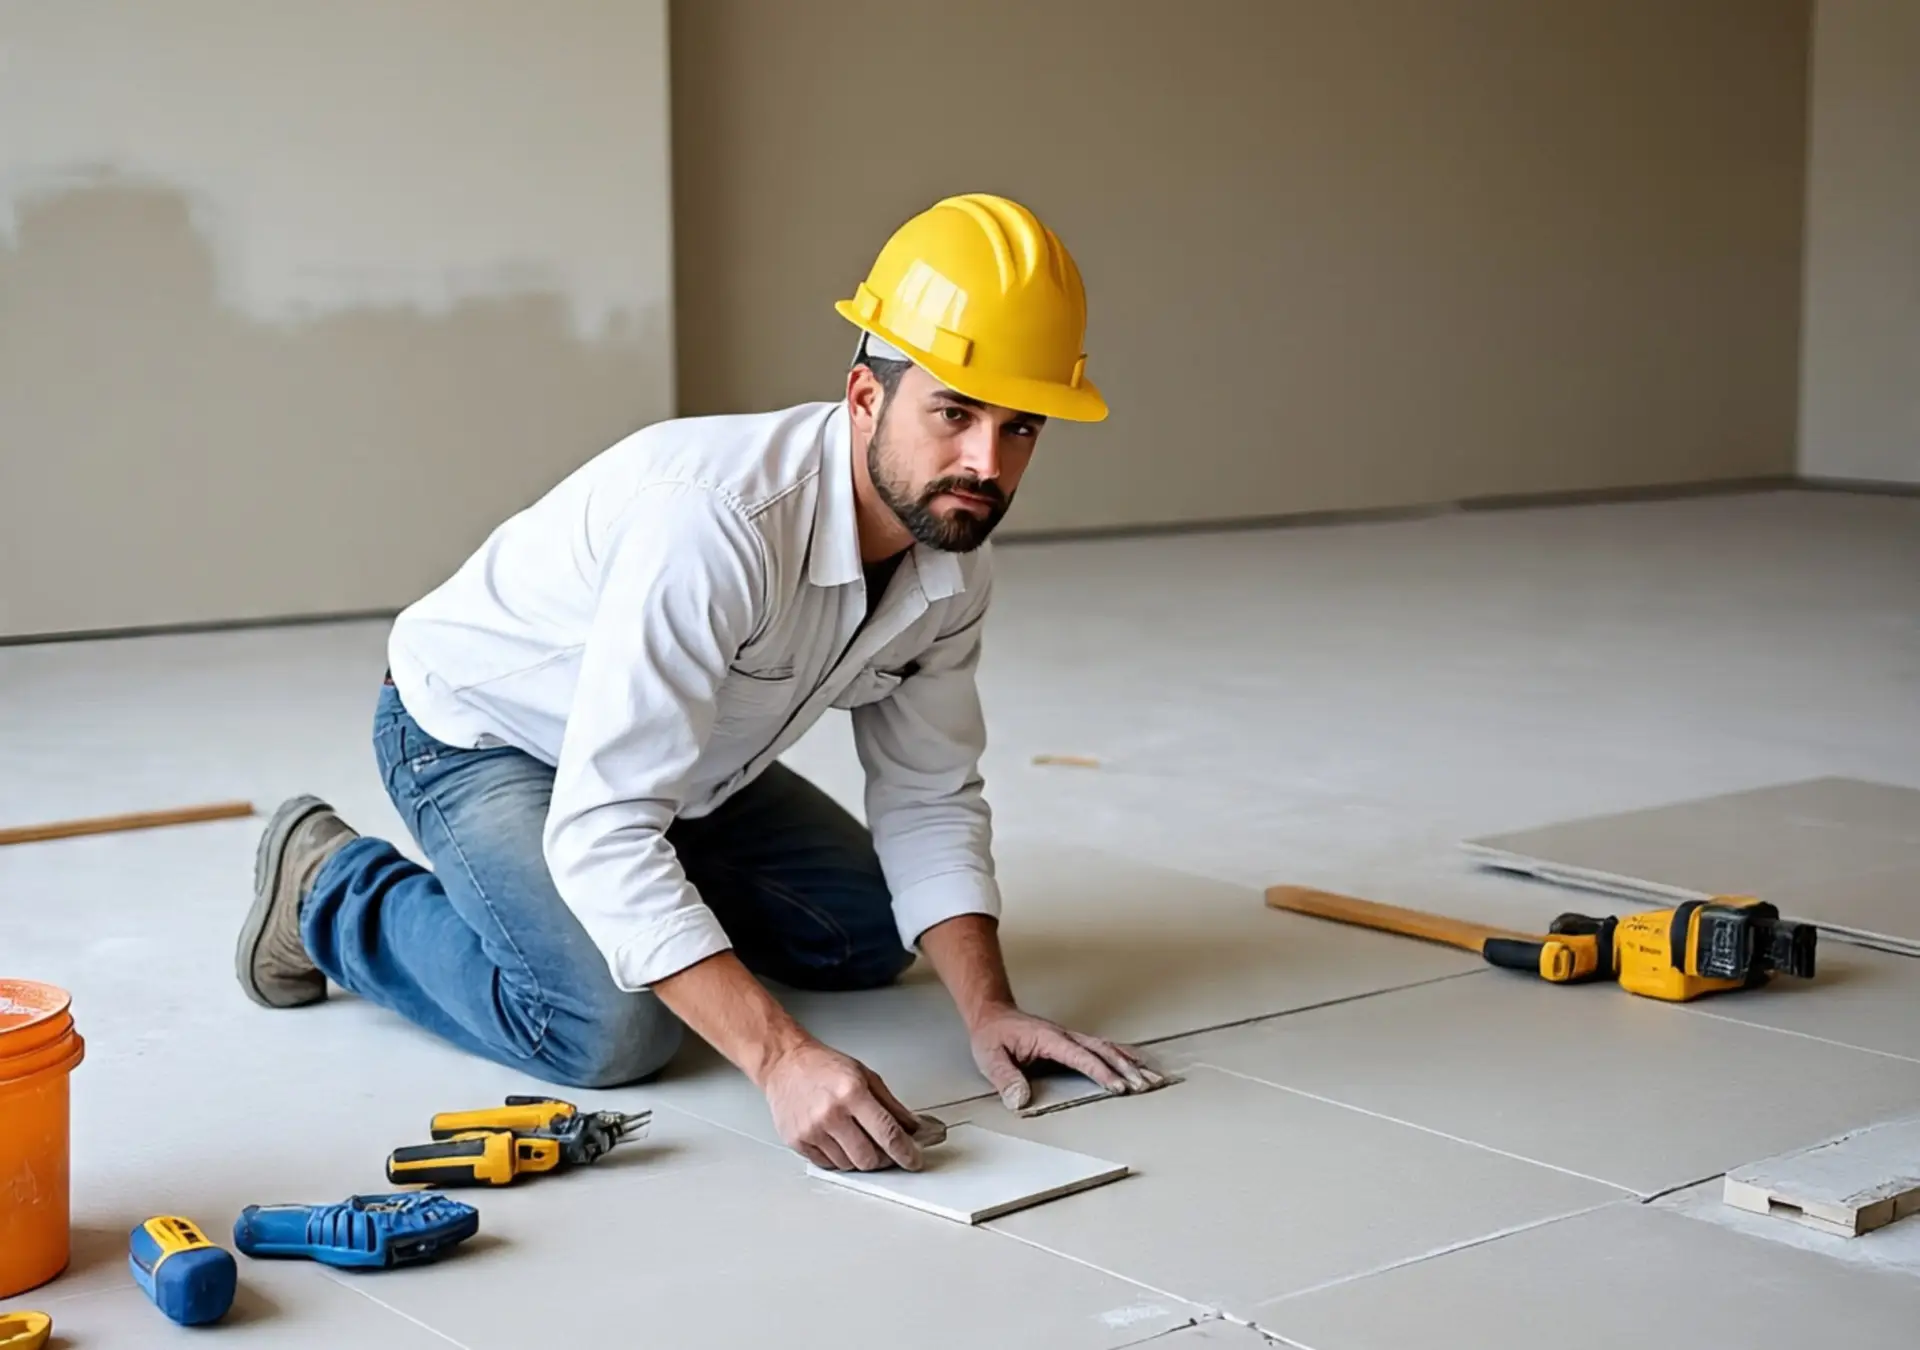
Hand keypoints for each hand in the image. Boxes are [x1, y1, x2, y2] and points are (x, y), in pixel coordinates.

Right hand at [760, 1037, 925, 1171]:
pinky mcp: (798, 1142)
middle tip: (886, 1151)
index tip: (913, 1160)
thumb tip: (913, 1129)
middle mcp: (831, 1113)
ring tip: (856, 1137)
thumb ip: (891, 1105)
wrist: (785, 1064)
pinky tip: (838, 1140)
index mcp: (852, 1092)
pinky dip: (839, 1158)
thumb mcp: (865, 1076)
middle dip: (883, 1159)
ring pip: (848, 1165)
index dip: (905, 1152)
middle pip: (868, 1158)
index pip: (887, 1133)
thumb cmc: (823, 1067)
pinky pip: (828, 1165)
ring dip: (859, 1158)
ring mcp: (812, 1130)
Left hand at [967, 1004, 1163, 1110]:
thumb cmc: (992, 1035)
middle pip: (1103, 1050)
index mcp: (1049, 1039)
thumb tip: (1020, 1101)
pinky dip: (1122, 1056)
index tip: (1119, 1087)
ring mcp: (1070, 1038)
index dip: (1101, 1072)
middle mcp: (1065, 1036)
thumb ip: (1006, 1079)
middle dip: (1127, 1068)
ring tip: (1153, 1078)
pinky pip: (1101, 1048)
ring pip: (1107, 1048)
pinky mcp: (1071, 1043)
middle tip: (1147, 1085)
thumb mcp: (991, 1058)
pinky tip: (1135, 1063)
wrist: (992, 1015)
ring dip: (1130, 1063)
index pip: (1081, 1057)